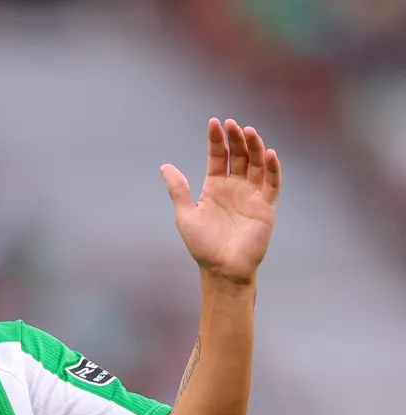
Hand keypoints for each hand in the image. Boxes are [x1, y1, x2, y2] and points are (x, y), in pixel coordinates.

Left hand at [161, 118, 281, 285]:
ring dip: (254, 147)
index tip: (214, 123)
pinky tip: (268, 153)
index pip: (218, 157)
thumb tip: (164, 165)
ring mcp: (252, 195)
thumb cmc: (202, 246)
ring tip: (249, 131)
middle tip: (232, 124)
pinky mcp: (266, 207)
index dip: (217, 140)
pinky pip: (272, 183)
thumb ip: (178, 189)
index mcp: (214, 187)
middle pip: (238, 156)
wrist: (222, 269)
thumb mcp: (185, 214)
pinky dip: (272, 168)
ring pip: (256, 164)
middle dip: (236, 139)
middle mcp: (235, 187)